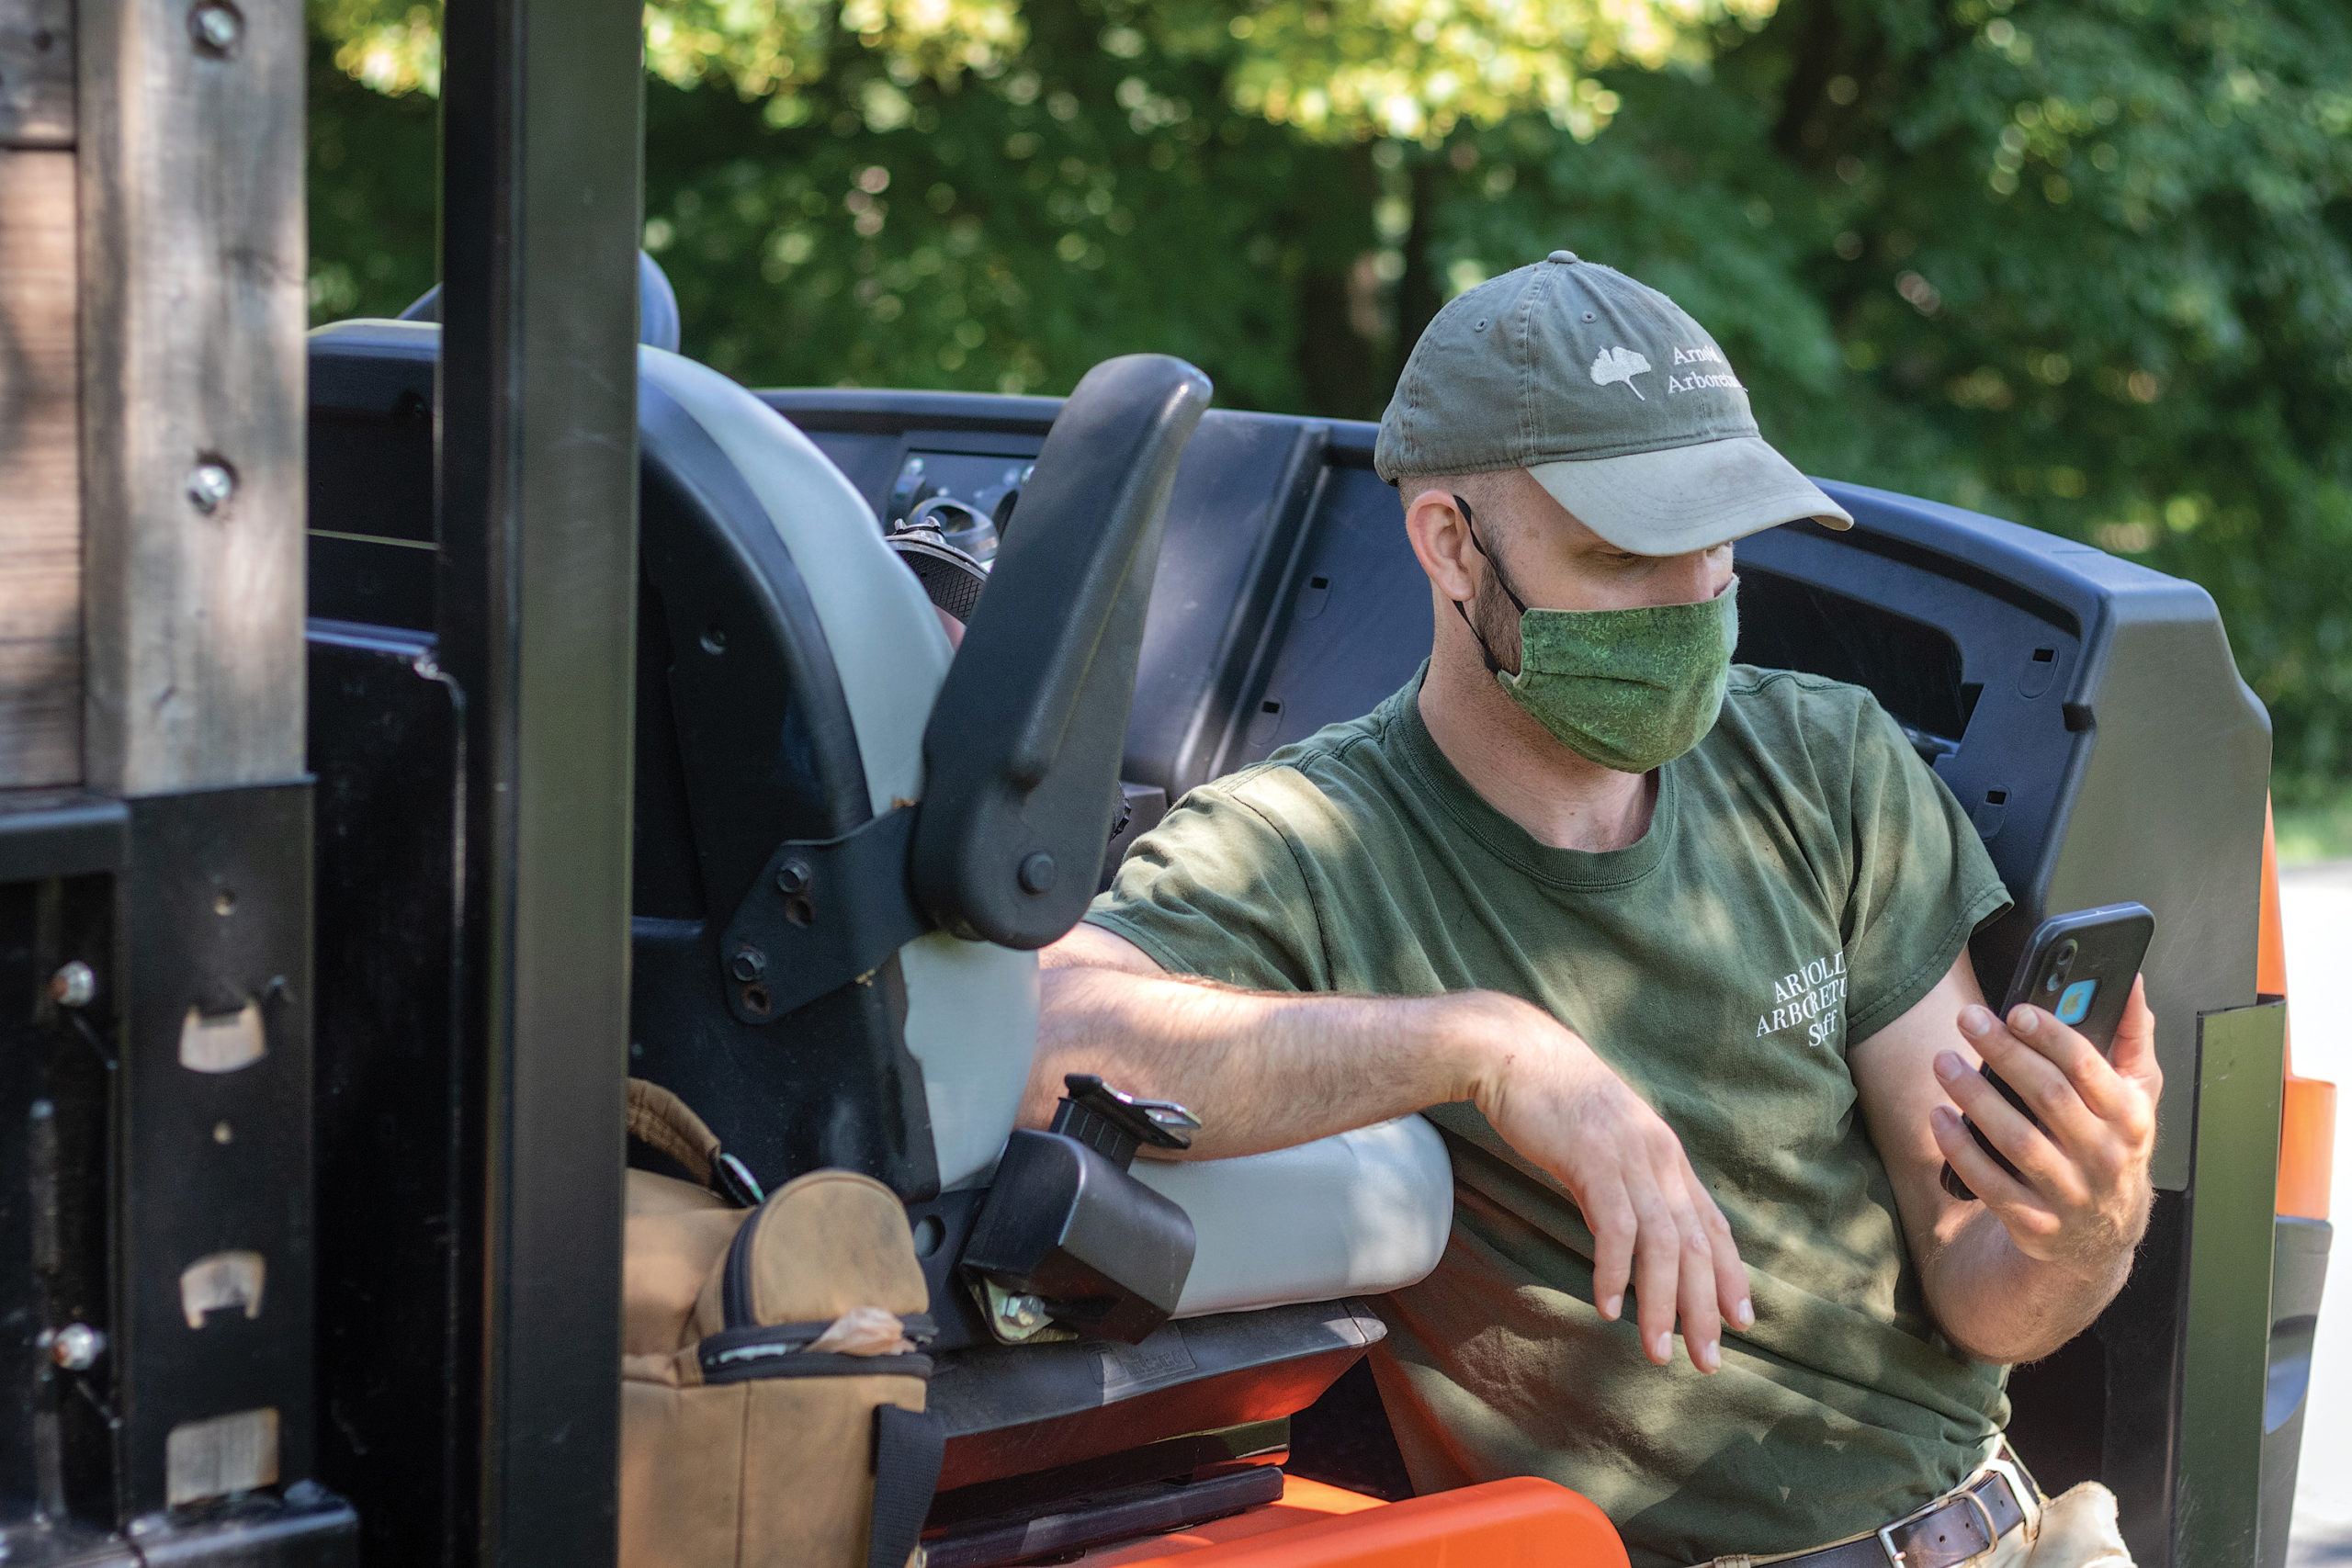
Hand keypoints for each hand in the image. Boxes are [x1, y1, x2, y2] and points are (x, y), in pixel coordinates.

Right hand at [1461, 993, 1751, 1372]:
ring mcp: (1628, 1158)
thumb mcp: (1607, 1138)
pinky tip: (1609, 1307)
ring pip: (1662, 1245)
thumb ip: (1629, 1177)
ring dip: (1663, 1305)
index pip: (1711, 1224)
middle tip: (1708, 1360)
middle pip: (1695, 1245)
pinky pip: (1614, 1228)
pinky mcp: (1592, 1159)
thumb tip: (1633, 1224)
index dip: (1730, 1275)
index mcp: (1666, 1154)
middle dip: (1705, 1309)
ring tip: (1659, 1352)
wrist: (1514, 1052)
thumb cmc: (1554, 1098)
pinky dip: (1615, 1272)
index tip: (1742, 1321)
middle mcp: (1658, 1157)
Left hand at [1930, 977, 2159, 1280]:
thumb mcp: (2137, 1095)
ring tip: (1943, 1061)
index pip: (2088, 1068)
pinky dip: (1961, 1149)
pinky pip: (1990, 1183)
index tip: (2014, 1010)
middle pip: (2048, 1097)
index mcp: (2130, 1118)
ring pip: (2017, 1140)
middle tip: (1967, 1019)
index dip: (2050, 1036)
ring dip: (1974, 1097)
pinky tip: (1939, 1116)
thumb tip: (2131, 980)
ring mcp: (2070, 1193)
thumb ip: (2133, 1037)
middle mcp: (2105, 1157)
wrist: (2103, 1234)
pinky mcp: (2035, 1223)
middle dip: (2004, 1053)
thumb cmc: (2114, 1143)